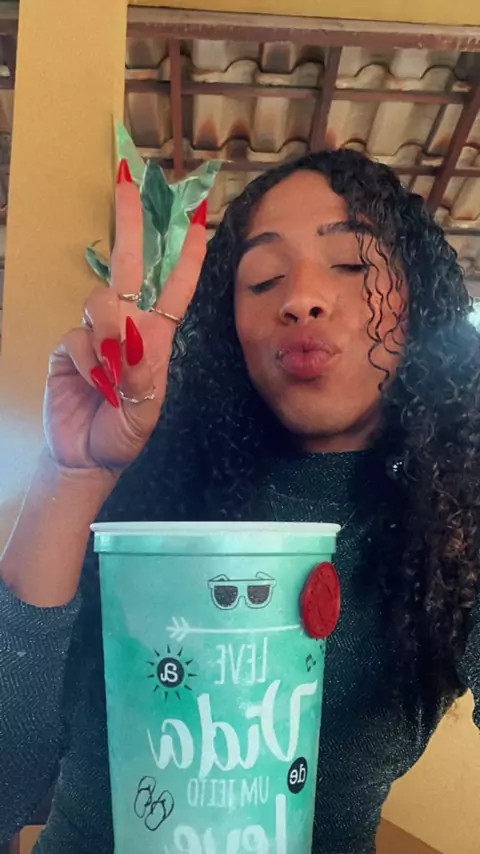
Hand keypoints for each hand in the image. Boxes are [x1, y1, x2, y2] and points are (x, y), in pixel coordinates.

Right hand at [44, 160, 206, 471]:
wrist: (86, 457)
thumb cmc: (125, 433)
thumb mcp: (145, 411)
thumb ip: (141, 374)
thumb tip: (128, 335)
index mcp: (157, 338)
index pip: (175, 287)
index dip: (186, 253)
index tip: (197, 217)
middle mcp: (128, 326)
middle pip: (129, 266)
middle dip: (132, 223)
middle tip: (129, 181)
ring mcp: (95, 333)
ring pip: (101, 303)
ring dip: (110, 338)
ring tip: (113, 378)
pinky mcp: (68, 345)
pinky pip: (76, 337)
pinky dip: (87, 362)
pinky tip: (92, 385)